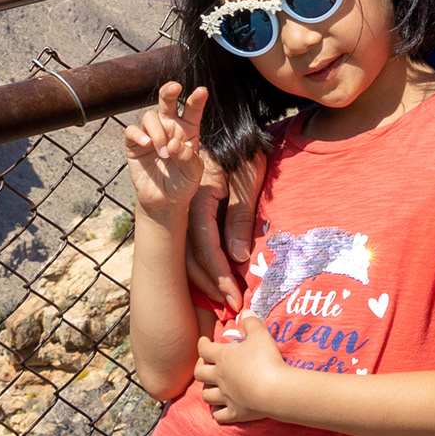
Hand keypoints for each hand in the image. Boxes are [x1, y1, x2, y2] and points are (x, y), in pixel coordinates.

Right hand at [122, 81, 221, 226]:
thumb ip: (188, 158)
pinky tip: (146, 145)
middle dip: (169, 90)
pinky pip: (132, 130)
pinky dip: (138, 135)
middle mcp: (169, 127)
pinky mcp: (134, 145)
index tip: (202, 91)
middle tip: (175, 87)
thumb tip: (174, 143)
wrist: (165, 201)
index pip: (192, 110)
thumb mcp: (193, 173)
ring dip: (157, 132)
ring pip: (150, 117)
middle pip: (167, 101)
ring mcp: (151, 134)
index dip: (197, 99)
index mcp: (188, 130)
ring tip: (163, 153)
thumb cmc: (183, 184)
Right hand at [180, 144, 261, 309]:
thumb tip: (237, 257)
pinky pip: (192, 243)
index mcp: (199, 198)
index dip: (220, 274)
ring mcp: (186, 209)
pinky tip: (216, 277)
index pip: (207, 246)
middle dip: (211, 284)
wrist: (233, 129)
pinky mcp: (191, 211)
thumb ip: (240, 217)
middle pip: (191, 256)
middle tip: (231, 306)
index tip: (234, 296)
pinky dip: (203, 264)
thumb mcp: (248, 178)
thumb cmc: (245, 151)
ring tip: (224, 298)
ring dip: (204, 279)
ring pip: (187, 253)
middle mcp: (187, 207)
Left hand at [193, 323, 289, 424]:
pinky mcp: (235, 413)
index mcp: (223, 357)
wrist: (275, 390)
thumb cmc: (267, 359)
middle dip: (200, 368)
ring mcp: (226, 397)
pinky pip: (219, 415)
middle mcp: (220, 377)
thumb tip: (245, 311)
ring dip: (207, 391)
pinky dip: (217, 412)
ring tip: (212, 387)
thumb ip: (251, 323)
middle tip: (205, 364)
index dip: (202, 344)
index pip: (204, 349)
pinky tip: (219, 409)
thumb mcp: (261, 335)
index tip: (203, 341)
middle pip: (200, 373)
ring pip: (206, 396)